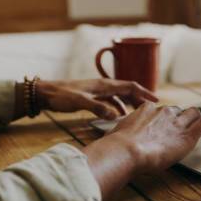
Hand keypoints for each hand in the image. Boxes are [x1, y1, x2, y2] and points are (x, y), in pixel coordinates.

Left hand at [34, 79, 157, 119]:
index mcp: (103, 85)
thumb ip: (98, 108)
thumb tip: (116, 115)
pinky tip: (118, 115)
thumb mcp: (80, 102)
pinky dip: (118, 107)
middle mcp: (103, 86)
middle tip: (151, 109)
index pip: (130, 86)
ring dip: (129, 104)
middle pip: (127, 90)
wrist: (44, 93)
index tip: (156, 100)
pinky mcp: (91, 97)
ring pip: (119, 96)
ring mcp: (97, 91)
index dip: (144, 92)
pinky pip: (110, 101)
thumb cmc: (61, 96)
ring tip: (137, 114)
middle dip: (140, 98)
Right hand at [82, 102, 200, 200]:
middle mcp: (164, 112)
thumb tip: (111, 141)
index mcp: (147, 110)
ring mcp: (177, 122)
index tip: (163, 127)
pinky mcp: (187, 134)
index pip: (160, 109)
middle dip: (182, 118)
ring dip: (196, 121)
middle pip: (178, 110)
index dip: (163, 119)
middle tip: (182, 130)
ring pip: (194, 114)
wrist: (126, 150)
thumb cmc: (118, 146)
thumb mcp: (117, 133)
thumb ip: (121, 133)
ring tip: (198, 132)